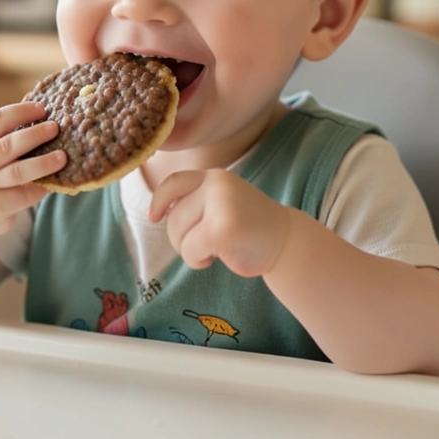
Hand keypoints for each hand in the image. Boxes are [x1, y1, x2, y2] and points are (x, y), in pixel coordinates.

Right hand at [0, 101, 65, 239]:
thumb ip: (4, 140)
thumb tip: (45, 121)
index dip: (20, 112)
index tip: (42, 108)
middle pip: (8, 145)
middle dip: (35, 135)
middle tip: (55, 128)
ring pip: (18, 172)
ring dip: (44, 162)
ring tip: (62, 157)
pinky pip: (24, 195)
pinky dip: (41, 187)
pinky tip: (54, 182)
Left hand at [148, 169, 292, 277]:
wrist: (285, 242)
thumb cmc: (249, 228)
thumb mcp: (222, 204)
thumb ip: (197, 201)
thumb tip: (158, 212)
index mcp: (215, 177)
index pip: (174, 182)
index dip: (159, 200)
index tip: (154, 217)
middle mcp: (217, 184)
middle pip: (173, 217)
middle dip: (180, 239)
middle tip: (204, 246)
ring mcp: (221, 204)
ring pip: (179, 234)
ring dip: (190, 251)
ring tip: (214, 250)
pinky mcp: (223, 228)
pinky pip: (190, 250)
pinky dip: (197, 260)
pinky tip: (215, 258)